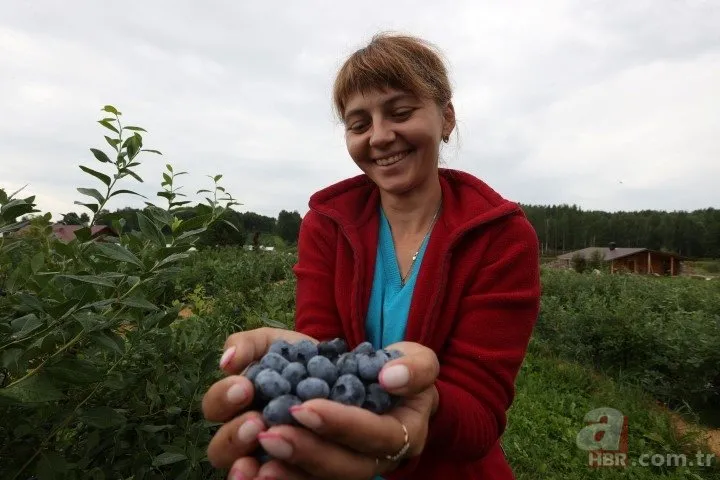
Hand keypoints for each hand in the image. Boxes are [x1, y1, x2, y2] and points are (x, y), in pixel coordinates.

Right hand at [202, 327, 317, 468]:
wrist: (341, 371)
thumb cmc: (299, 357)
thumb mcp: (274, 343)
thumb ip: (247, 345)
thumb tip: (226, 361)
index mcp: (235, 406)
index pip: (214, 408)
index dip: (224, 399)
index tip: (245, 387)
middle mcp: (246, 437)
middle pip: (221, 450)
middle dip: (235, 437)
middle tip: (257, 422)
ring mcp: (271, 458)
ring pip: (250, 475)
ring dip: (254, 468)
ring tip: (273, 446)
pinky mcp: (299, 471)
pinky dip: (286, 479)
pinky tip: (288, 472)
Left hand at [207, 339, 439, 479]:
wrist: (380, 380)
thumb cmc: (398, 369)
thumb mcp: (416, 357)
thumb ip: (414, 365)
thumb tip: (390, 377)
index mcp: (401, 435)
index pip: (374, 437)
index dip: (341, 425)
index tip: (305, 408)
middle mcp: (370, 460)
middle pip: (340, 469)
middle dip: (303, 452)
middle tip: (268, 433)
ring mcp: (340, 466)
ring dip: (279, 471)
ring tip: (247, 456)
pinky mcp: (312, 464)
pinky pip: (293, 478)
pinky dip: (266, 475)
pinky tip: (243, 468)